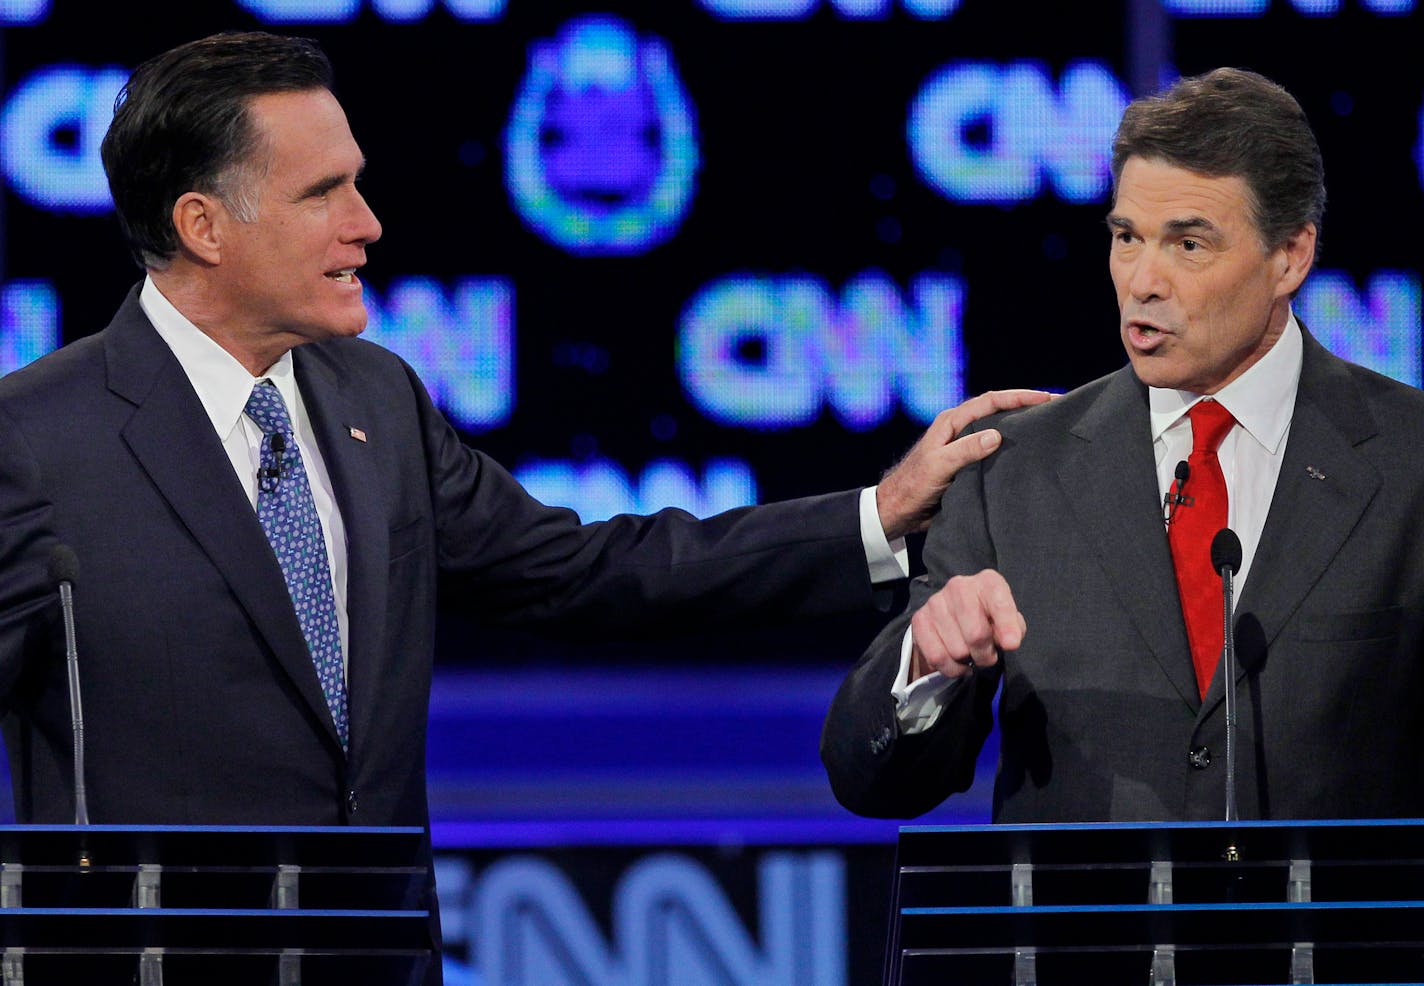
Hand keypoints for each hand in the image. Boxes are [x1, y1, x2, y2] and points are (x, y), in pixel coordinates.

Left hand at [876, 390, 1052, 540]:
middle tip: (1054, 408)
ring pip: (996, 429)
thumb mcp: (939, 466)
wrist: (897, 510)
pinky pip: (992, 450)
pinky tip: (1026, 453)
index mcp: (951, 422)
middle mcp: (959, 429)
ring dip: (1019, 425)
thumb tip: (997, 435)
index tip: (1046, 398)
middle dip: (1024, 406)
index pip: (990, 401)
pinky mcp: (966, 463)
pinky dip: (1010, 447)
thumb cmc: (913, 486)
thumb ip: (965, 450)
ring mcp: (963, 446)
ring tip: (1046, 426)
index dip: (1019, 397)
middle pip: (997, 410)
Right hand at [909, 569, 1025, 682]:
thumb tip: (1008, 642)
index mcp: (987, 582)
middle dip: (985, 655)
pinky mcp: (919, 619)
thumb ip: (1014, 629)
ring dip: (967, 661)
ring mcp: (936, 602)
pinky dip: (951, 668)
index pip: (999, 603)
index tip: (1011, 645)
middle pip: (976, 634)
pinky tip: (957, 663)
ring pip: (957, 650)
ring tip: (970, 653)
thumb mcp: (1009, 619)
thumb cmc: (988, 616)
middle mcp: (959, 587)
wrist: (955, 610)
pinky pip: (936, 657)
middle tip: (987, 656)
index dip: (1006, 626)